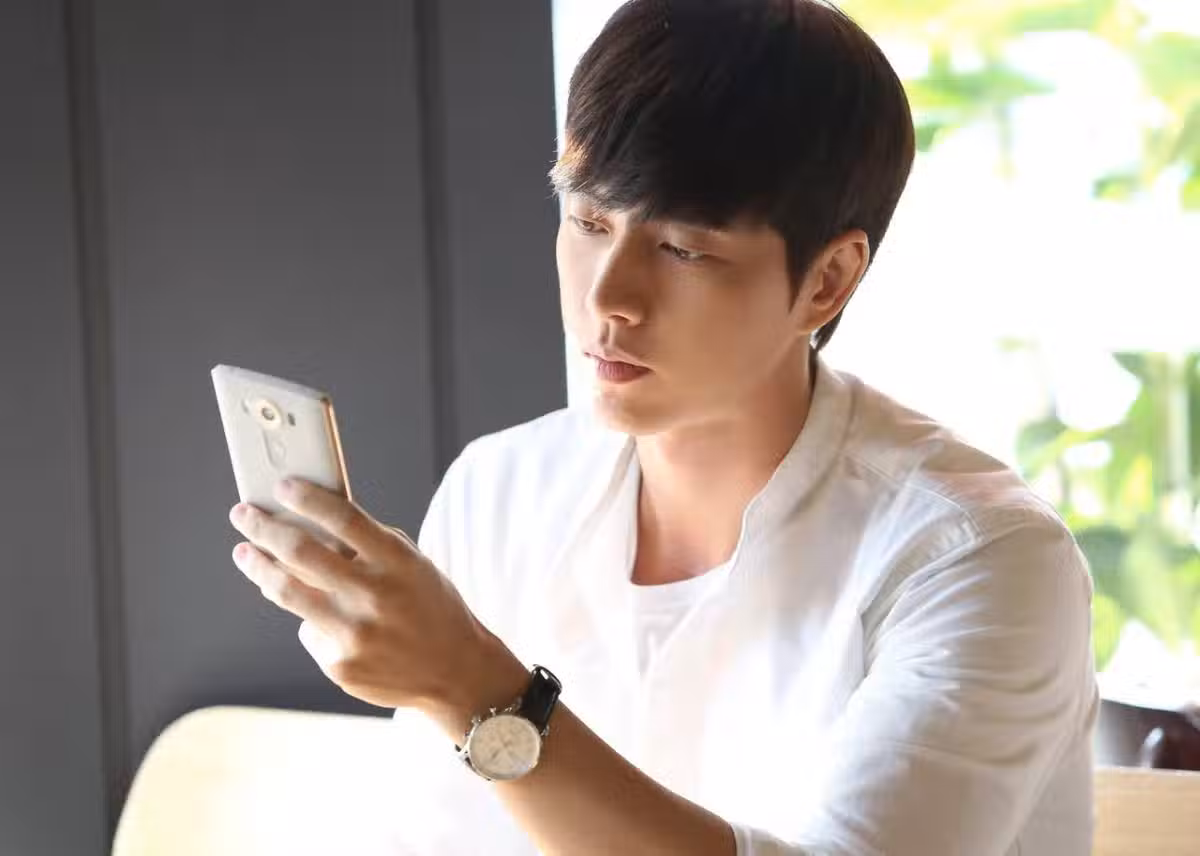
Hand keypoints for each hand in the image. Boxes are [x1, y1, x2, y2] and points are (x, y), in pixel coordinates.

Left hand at [227, 478, 512, 719]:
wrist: (456, 671)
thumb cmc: (429, 606)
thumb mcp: (413, 566)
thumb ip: (370, 545)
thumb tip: (311, 519)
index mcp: (398, 562)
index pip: (344, 518)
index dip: (307, 498)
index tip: (281, 486)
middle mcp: (375, 595)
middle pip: (301, 552)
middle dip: (263, 528)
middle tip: (243, 515)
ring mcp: (355, 633)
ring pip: (286, 592)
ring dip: (258, 567)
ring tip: (246, 553)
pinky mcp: (340, 665)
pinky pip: (308, 631)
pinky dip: (312, 619)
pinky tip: (327, 621)